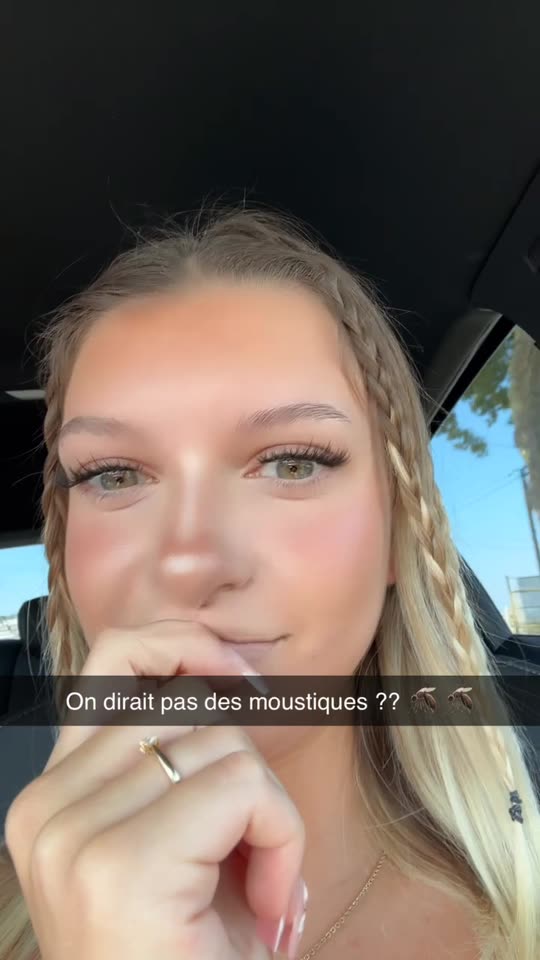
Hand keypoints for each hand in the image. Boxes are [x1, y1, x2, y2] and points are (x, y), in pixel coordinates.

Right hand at [4, 620, 306, 959]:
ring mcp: (74, 838)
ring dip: (268, 816)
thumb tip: (228, 670)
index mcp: (52, 798)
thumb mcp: (182, 840)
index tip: (235, 670)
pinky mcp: (121, 867)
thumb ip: (184, 757)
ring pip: (222, 744)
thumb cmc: (190, 958)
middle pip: (186, 709)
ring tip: (257, 894)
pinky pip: (242, 787)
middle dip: (245, 768)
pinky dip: (279, 839)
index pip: (111, 663)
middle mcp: (46, 809)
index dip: (179, 644)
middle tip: (256, 852)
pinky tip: (266, 908)